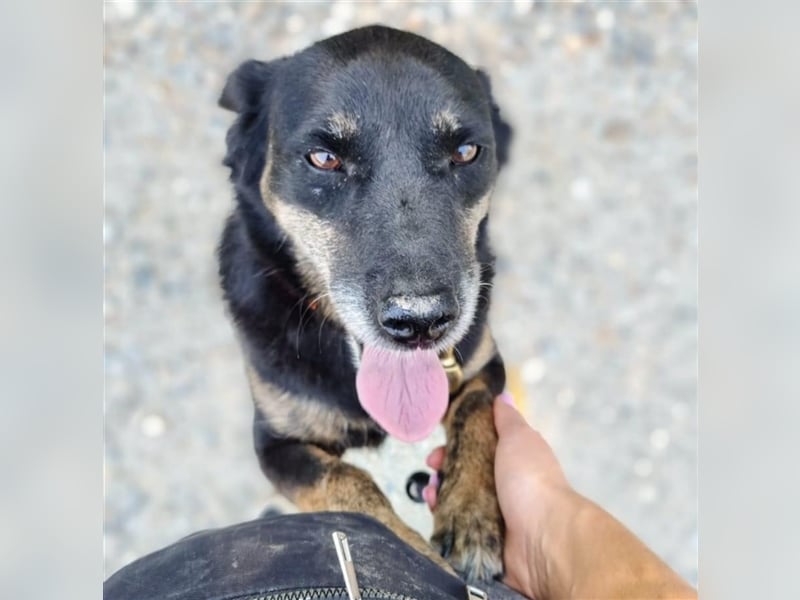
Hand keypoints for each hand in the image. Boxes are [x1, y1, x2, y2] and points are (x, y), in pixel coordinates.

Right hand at [423, 392, 571, 595]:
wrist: (544, 535)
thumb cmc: (531, 480)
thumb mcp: (519, 438)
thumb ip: (507, 418)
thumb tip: (502, 396)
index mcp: (513, 461)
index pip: (479, 447)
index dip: (459, 440)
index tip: (442, 438)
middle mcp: (504, 487)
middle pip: (464, 473)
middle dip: (444, 466)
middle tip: (433, 466)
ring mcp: (493, 515)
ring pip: (456, 499)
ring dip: (439, 490)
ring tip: (431, 489)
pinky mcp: (482, 540)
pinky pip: (455, 526)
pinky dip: (442, 516)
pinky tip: (434, 507)